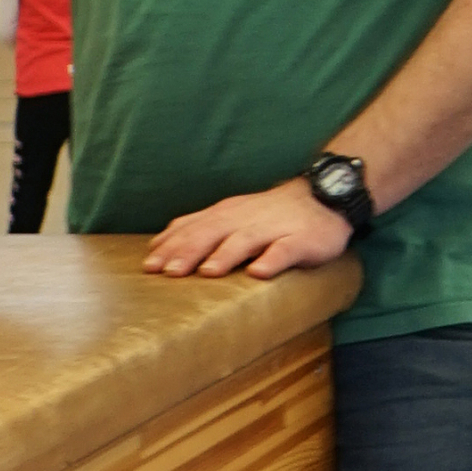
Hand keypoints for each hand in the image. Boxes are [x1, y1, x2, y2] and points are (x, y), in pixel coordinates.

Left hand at [142, 179, 353, 282]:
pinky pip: (285, 249)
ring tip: (208, 272)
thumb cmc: (270, 214)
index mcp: (227, 214)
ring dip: (225, 255)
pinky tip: (259, 274)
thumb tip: (159, 245)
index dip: (171, 246)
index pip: (193, 228)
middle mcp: (245, 218)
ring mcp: (273, 227)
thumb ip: (200, 227)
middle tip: (169, 273)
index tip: (148, 266)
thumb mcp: (232, 216)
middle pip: (213, 233)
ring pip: (246, 239)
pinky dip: (272, 260)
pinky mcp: (301, 239)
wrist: (323, 196)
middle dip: (190, 252)